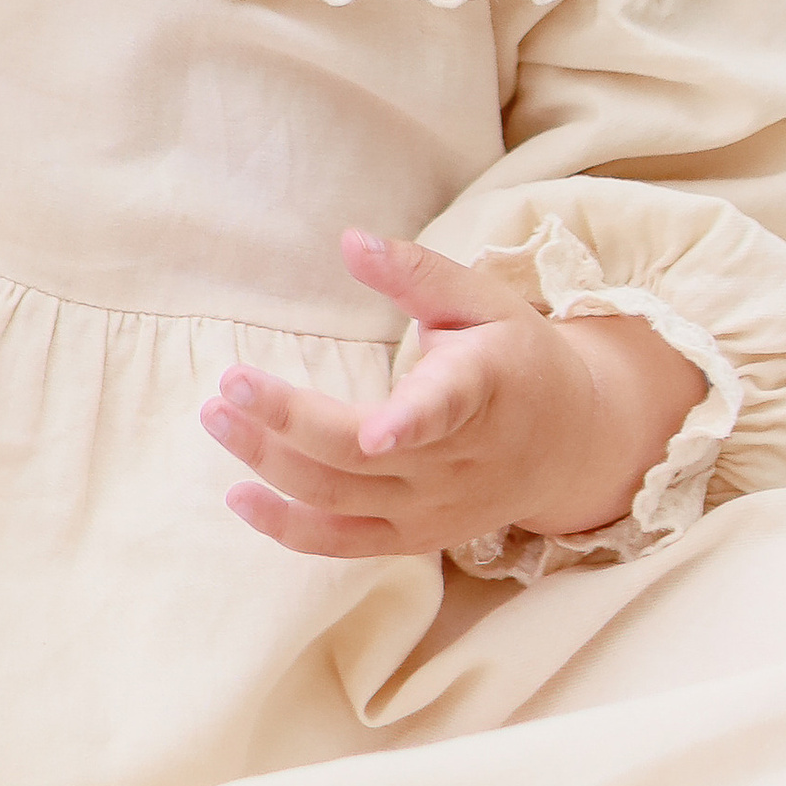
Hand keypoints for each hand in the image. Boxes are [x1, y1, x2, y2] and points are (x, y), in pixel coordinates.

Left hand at [200, 230, 708, 562]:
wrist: (570, 444)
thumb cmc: (517, 356)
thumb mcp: (483, 299)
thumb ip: (417, 272)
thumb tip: (349, 241)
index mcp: (485, 389)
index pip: (446, 409)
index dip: (412, 422)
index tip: (375, 431)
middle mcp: (457, 460)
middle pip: (361, 456)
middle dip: (289, 422)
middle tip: (227, 383)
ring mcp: (434, 508)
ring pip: (341, 498)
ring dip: (271, 464)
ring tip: (215, 418)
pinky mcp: (415, 538)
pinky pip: (343, 545)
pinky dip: (288, 528)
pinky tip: (238, 496)